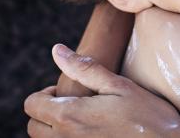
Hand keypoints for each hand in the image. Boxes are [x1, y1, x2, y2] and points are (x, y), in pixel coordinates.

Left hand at [24, 44, 179, 137]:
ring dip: (55, 130)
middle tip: (73, 105)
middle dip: (46, 113)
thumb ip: (85, 68)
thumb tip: (56, 50)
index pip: (31, 105)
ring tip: (82, 121)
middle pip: (33, 127)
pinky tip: (90, 134)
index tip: (66, 91)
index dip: (45, 94)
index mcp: (70, 116)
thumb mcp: (119, 86)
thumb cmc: (148, 116)